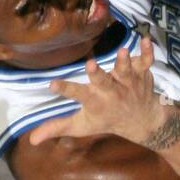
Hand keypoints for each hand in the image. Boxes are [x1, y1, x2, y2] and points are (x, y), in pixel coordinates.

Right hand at [29, 36, 162, 146]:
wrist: (143, 122)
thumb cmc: (107, 120)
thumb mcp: (82, 125)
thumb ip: (58, 127)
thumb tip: (31, 140)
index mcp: (95, 101)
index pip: (77, 95)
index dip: (65, 89)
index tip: (52, 84)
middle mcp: (111, 92)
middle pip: (103, 82)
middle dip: (98, 75)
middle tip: (91, 65)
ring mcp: (128, 82)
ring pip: (126, 71)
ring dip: (124, 62)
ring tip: (123, 52)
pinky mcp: (141, 73)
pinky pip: (146, 61)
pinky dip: (148, 52)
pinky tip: (146, 39)